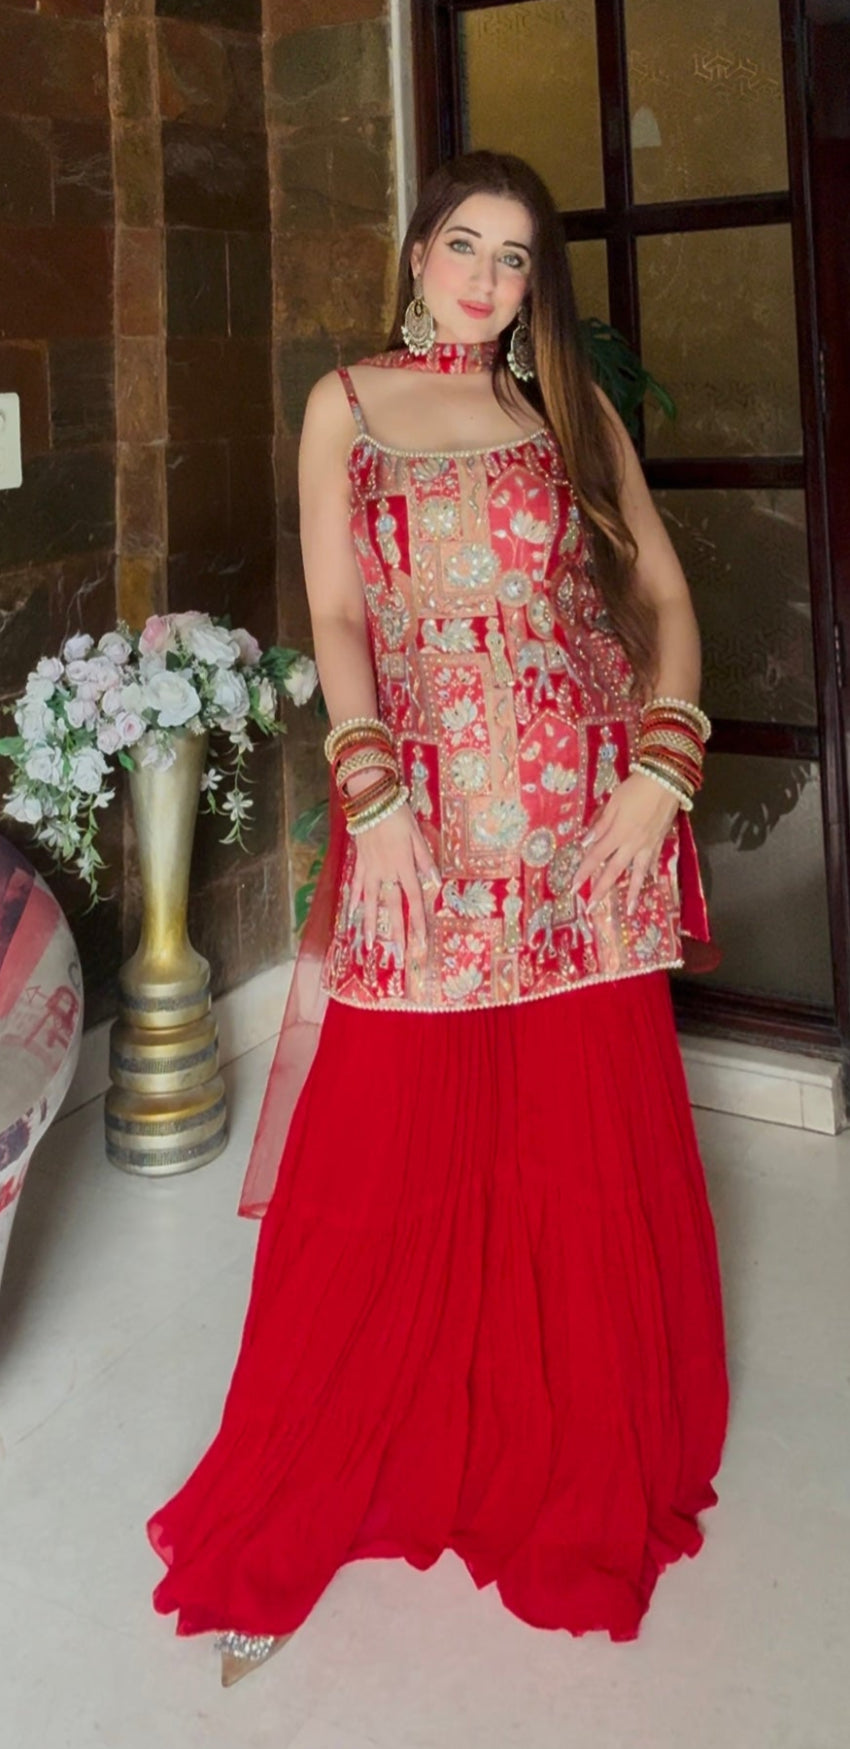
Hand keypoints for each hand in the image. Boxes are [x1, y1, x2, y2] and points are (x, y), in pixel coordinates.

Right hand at [348, 802, 440, 952]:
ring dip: (370, 925)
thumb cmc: (398, 814)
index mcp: (404, 865)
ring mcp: (370, 869)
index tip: (419, 942)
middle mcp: (386, 872)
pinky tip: (352, 915)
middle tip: (397, 955)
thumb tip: (436, 881)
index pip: (413, 899)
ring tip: (369, 945)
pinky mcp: (359, 862)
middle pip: (392, 907)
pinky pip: (356, 885)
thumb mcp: (417, 833)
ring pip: (370, 902)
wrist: (370, 800)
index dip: (417, 921)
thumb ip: (425, 859)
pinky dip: (354, 900)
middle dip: (395, 932)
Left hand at [570, 771, 678, 914]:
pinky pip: (653, 862)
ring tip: (629, 910)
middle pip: (614, 871)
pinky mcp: (660, 842)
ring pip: (638, 873)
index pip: (596, 857)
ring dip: (633, 893)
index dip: (584, 872)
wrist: (666, 780)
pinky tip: (649, 882)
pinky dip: (650, 874)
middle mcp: (632, 844)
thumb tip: (586, 843)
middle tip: (592, 908)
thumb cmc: (635, 789)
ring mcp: (648, 845)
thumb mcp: (613, 803)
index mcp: (618, 833)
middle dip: (601, 890)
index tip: (574, 887)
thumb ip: (600, 824)